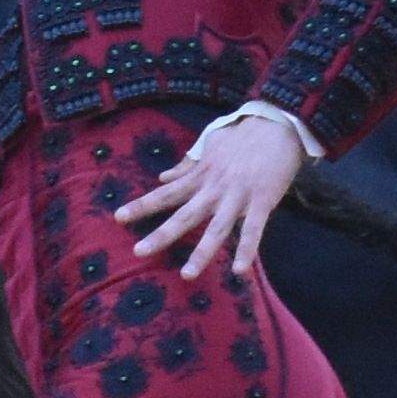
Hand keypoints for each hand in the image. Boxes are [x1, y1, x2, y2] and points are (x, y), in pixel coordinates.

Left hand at [117, 104, 308, 287]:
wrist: (278, 123)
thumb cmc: (243, 134)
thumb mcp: (209, 145)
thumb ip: (187, 165)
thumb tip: (163, 177)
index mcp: (201, 176)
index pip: (166, 193)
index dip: (142, 205)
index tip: (118, 217)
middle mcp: (214, 188)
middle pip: (184, 215)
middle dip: (161, 234)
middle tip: (138, 251)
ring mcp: (238, 196)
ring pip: (216, 228)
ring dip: (202, 253)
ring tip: (187, 274)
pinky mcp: (262, 201)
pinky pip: (253, 230)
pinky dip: (246, 250)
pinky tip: (239, 271)